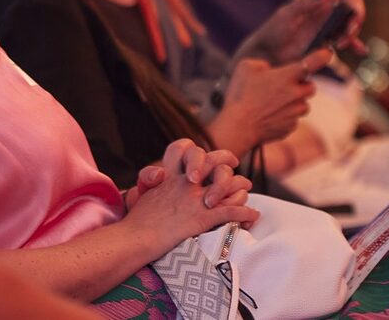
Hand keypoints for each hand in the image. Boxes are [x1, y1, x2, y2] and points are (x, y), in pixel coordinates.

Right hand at [122, 140, 257, 245]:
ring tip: (247, 192)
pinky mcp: (203, 218)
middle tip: (234, 163)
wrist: (135, 237)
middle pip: (213, 161)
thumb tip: (159, 177)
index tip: (208, 157)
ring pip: (229, 184)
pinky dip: (246, 214)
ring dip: (241, 188)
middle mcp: (186, 184)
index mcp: (170, 177)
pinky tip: (252, 216)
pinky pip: (232, 211)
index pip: (187, 151)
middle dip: (227, 159)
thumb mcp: (142, 194)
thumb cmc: (135, 221)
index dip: (200, 152)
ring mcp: (196, 200)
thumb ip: (153, 184)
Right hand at [207, 49, 331, 152]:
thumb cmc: (241, 95)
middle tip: (283, 87)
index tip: (328, 53)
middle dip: (301, 86)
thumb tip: (268, 69)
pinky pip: (293, 120)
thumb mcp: (245, 67)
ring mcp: (295, 113)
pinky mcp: (290, 127)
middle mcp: (296, 94)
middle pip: (310, 87)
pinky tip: (268, 117)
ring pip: (303, 105)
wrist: (238, 126)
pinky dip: (284, 117)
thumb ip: (262, 64)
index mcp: (288, 76)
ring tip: (272, 105)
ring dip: (293, 103)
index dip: (323, 56)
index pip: (314, 62)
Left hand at [236, 0, 366, 64]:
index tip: (350, 9)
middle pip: (353, 2)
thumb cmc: (272, 32)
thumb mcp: (286, 16)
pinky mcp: (328, 39)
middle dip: (356, 16)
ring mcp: (328, 23)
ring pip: (352, 21)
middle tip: (348, 33)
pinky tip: (361, 51)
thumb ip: (304, 4)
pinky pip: (348, 39)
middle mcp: (325, 7)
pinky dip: (356, 44)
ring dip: (353, 32)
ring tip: (339, 45)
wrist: (267, 55)